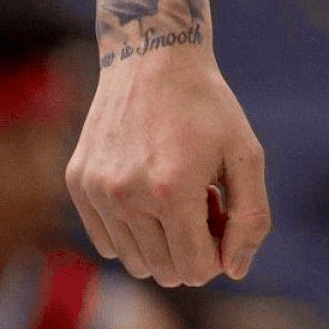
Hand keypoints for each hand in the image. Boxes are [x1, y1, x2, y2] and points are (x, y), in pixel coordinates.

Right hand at [66, 48, 270, 286]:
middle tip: (206, 201)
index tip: (225, 214)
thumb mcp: (246, 152)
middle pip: (165, 271)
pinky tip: (150, 190)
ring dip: (163, 241)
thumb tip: (236, 270)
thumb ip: (252, 215)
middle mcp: (127, 197)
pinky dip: (133, 231)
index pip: (196, 269)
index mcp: (173, 191)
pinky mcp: (77, 184)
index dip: (219, 252)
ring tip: (178, 194)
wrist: (153, 57)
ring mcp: (96, 192)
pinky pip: (107, 241)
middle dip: (193, 246)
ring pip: (134, 261)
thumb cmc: (208, 106)